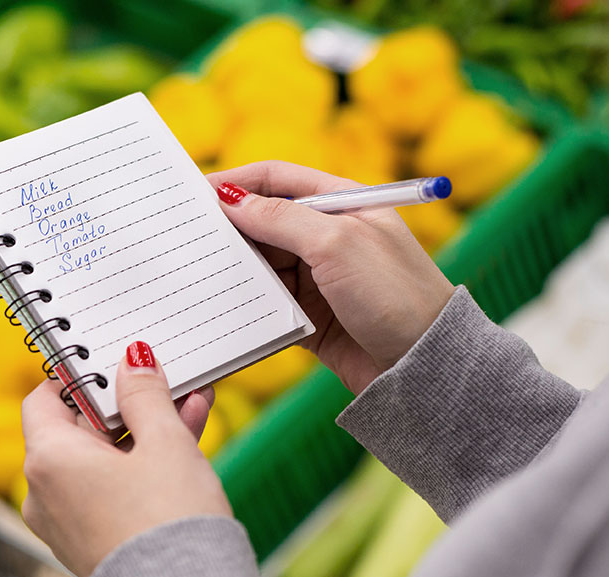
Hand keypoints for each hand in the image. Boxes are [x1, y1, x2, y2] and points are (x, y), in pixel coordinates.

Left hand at [21, 343, 230, 576]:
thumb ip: (145, 395)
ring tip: (191, 406)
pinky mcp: (91, 546)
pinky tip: (185, 446)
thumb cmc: (169, 522)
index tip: (113, 362)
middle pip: (78, 431)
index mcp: (47, 460)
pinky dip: (139, 469)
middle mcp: (43, 494)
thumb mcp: (164, 442)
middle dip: (126, 405)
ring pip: (101, 462)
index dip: (79, 377)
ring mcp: (65, 524)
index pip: (45, 399)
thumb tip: (131, 361)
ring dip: (142, 434)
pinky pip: (109, 492)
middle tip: (166, 380)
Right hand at [209, 162, 455, 394]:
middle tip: (185, 237)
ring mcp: (315, 277)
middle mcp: (324, 236)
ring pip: (258, 264)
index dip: (235, 182)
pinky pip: (263, 302)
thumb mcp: (337, 244)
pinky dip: (241, 303)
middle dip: (226, 227)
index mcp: (339, 203)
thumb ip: (281, 218)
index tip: (194, 194)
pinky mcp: (306, 316)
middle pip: (261, 221)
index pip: (276, 179)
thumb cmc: (395, 293)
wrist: (423, 365)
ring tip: (195, 273)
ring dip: (231, 268)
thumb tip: (230, 200)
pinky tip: (217, 305)